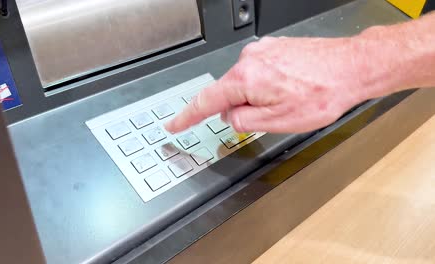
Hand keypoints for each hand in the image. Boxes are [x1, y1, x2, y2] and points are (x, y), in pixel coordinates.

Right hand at [165, 36, 367, 133]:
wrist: (353, 67)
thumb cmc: (323, 92)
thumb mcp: (278, 121)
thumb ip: (244, 121)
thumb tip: (229, 118)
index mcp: (246, 78)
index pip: (206, 101)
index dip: (187, 116)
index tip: (175, 124)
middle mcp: (250, 59)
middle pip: (229, 92)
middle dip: (239, 108)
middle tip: (268, 117)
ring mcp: (263, 50)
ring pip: (246, 82)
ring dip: (257, 97)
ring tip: (288, 102)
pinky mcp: (275, 48)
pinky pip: (259, 71)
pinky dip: (267, 85)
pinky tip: (290, 90)